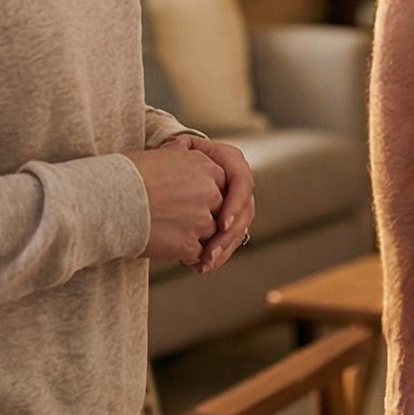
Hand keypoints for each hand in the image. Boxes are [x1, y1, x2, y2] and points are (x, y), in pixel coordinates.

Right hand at [130, 143, 222, 263]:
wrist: (107, 200)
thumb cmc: (125, 174)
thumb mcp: (158, 153)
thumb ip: (178, 155)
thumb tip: (181, 148)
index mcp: (203, 165)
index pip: (217, 184)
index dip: (201, 196)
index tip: (184, 200)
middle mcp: (208, 191)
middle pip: (217, 209)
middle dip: (201, 216)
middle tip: (176, 219)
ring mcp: (201, 219)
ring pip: (210, 233)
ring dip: (193, 236)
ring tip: (167, 233)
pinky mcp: (190, 244)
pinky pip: (196, 253)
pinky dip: (184, 254)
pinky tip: (165, 246)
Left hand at [179, 137, 255, 273]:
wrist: (168, 171)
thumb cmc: (170, 157)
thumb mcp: (175, 149)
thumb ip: (178, 149)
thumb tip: (175, 149)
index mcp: (231, 160)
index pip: (242, 183)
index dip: (234, 204)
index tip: (221, 223)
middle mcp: (238, 182)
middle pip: (245, 212)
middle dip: (228, 236)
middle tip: (210, 254)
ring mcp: (236, 203)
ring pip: (239, 230)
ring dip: (224, 249)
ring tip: (204, 264)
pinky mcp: (228, 221)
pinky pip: (229, 240)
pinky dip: (218, 254)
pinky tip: (202, 265)